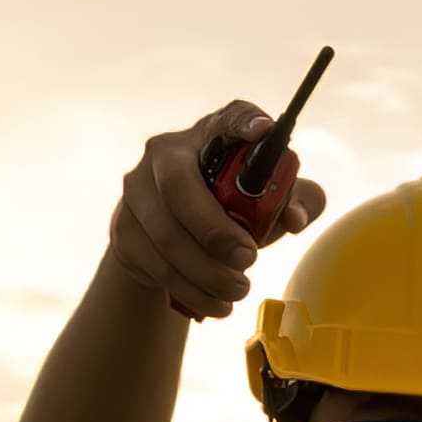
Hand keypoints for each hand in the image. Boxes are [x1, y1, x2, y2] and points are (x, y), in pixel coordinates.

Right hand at [107, 105, 320, 328]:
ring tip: (237, 290)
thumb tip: (294, 218)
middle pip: (180, 185)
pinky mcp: (124, 228)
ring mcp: (137, 188)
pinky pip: (156, 265)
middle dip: (216, 230)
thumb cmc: (231, 212)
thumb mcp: (268, 205)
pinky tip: (215, 304)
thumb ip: (297, 202)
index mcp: (214, 135)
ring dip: (207, 272)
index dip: (245, 122)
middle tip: (249, 259)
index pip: (229, 117)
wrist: (171, 244)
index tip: (263, 132)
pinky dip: (191, 291)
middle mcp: (168, 152)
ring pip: (167, 235)